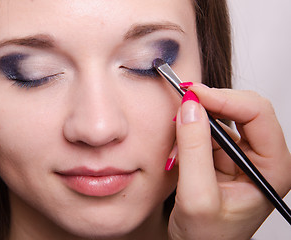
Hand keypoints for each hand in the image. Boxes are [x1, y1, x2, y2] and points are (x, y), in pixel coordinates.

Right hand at [168, 84, 290, 239]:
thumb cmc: (206, 238)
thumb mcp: (197, 197)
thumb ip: (194, 150)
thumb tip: (190, 108)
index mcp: (272, 169)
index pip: (258, 114)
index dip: (225, 99)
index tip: (193, 94)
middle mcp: (262, 159)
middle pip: (245, 109)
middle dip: (212, 102)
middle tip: (184, 98)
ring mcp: (243, 156)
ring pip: (224, 118)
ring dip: (199, 116)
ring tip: (177, 129)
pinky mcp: (224, 157)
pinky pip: (209, 130)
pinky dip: (192, 129)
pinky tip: (179, 140)